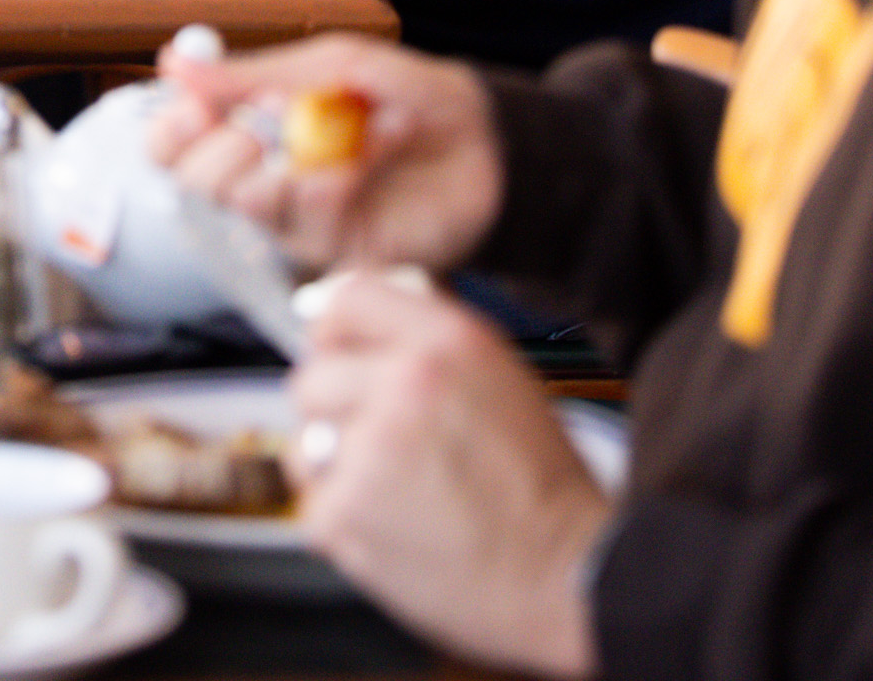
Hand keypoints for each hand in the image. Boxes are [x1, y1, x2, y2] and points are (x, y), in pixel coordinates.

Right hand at [146, 33, 500, 273]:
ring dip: (276, 164)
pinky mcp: (333, 249)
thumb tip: (173, 61)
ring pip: (240, 203)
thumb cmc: (417, 97)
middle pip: (190, 178)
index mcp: (254, 123)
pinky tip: (362, 167)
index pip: (175, 137)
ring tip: (330, 139)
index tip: (195, 102)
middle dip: (216, 148)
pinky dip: (324, 188)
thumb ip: (257, 71)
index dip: (172, 123)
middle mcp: (264, 172)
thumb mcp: (337, 65)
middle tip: (258, 126)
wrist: (493, 146)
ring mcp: (297, 214)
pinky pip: (300, 224)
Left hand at [289, 274, 606, 676]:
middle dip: (336, 407)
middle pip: (312, 374)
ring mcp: (369, 450)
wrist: (566, 574)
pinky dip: (344, 518)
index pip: (349, 297)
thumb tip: (358, 321)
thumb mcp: (503, 378)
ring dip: (336, 464)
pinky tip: (395, 525)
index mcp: (448, 343)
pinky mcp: (345, 512)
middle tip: (379, 440)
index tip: (339, 352)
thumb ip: (427, 344)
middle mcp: (404, 385)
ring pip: (305, 442)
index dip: (337, 328)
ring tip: (395, 490)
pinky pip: (313, 502)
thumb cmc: (541, 485)